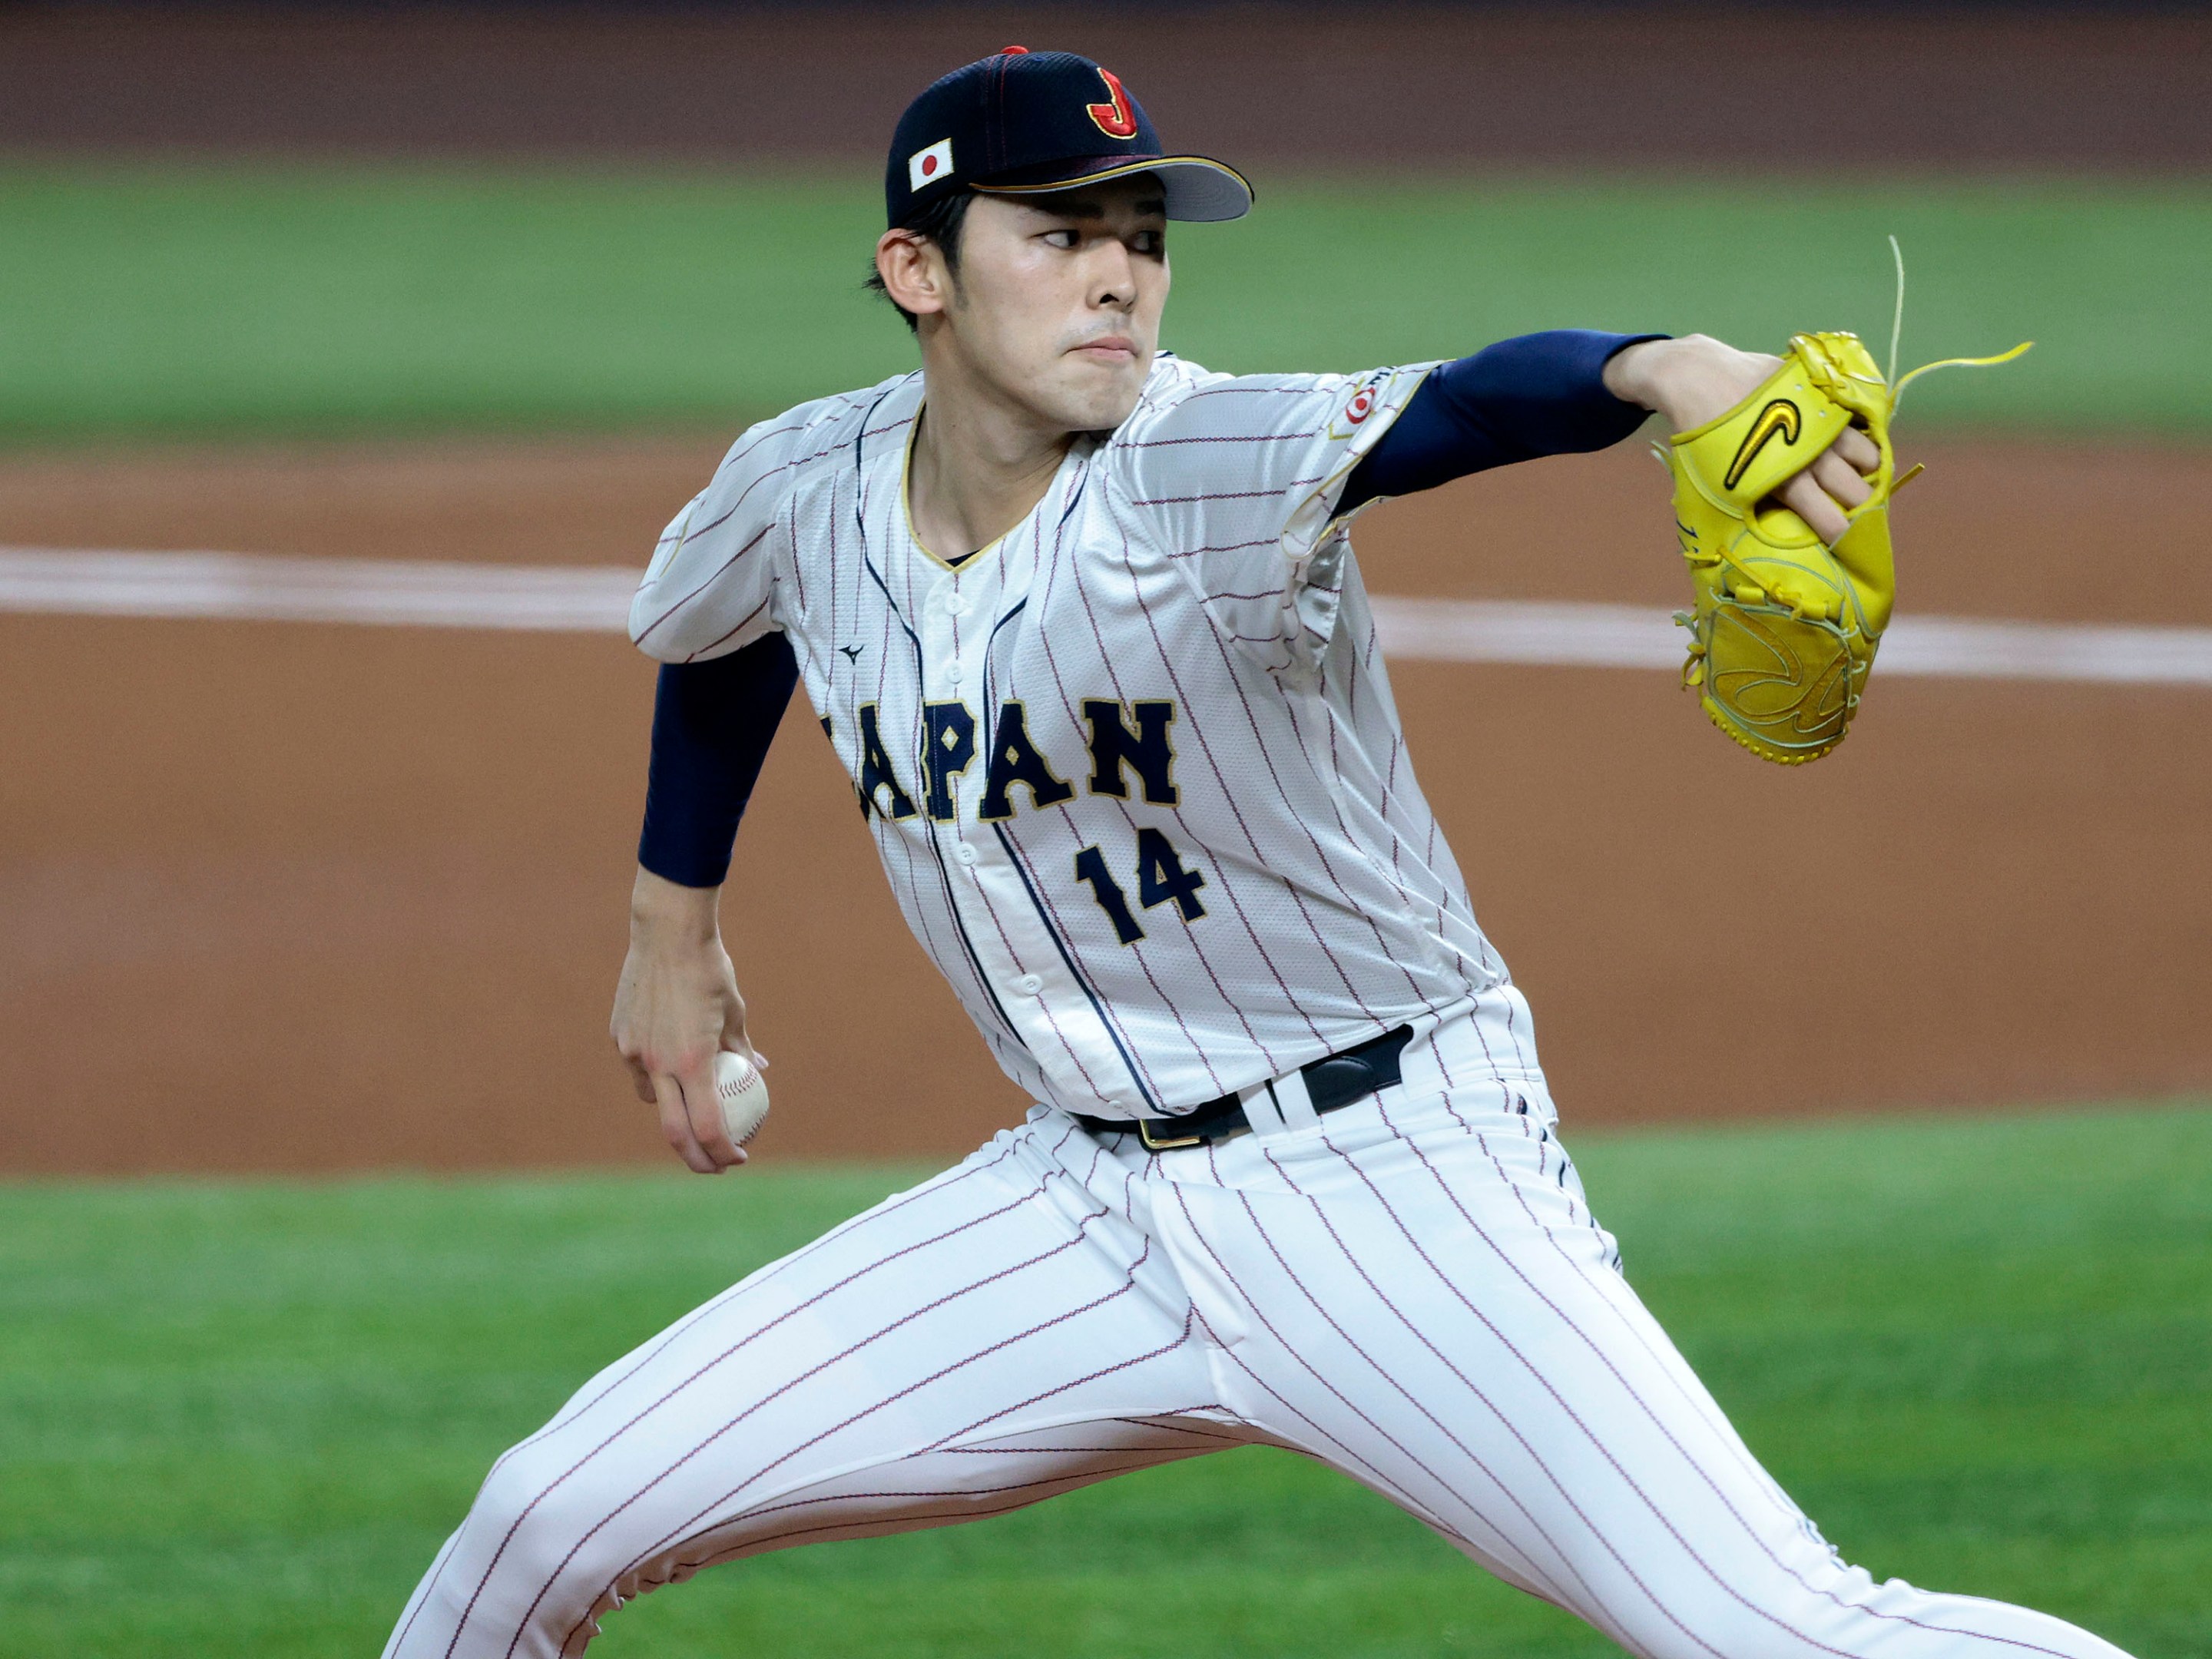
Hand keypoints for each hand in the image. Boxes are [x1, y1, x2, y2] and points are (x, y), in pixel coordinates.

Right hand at [609, 866, 764, 1172]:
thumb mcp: (735, 1008)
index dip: (723, 1152)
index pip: (708, 1128)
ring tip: (694, 1106)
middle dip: (696, 1159)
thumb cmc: (709, 968)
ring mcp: (634, 1051)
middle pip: (674, 1132)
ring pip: (652, 1099)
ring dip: (673, 1111)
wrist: (666, 932)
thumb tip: (758, 1068)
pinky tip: (671, 1062)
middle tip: (714, 1165)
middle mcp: (658, 1063)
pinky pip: (638, 1067)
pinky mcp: (620, 1036)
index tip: (738, 1158)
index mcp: (692, 1061)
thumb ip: (742, 1044)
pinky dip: (656, 1074)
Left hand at [1604, 334, 1882, 543]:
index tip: (1847, 544)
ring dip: (1865, 471)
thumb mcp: (1719, 489)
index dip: (1845, 537)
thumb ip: (1751, 513)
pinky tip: (1848, 445)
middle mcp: (1813, 454)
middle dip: (1862, 508)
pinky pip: (1858, 422)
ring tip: (1853, 476)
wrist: (1702, 378)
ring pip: (1868, 454)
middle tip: (1856, 513)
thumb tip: (1770, 541)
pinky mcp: (1826, 397)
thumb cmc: (1704, 441)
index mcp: (1788, 481)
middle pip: (1859, 491)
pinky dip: (1859, 437)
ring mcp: (1824, 422)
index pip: (1833, 521)